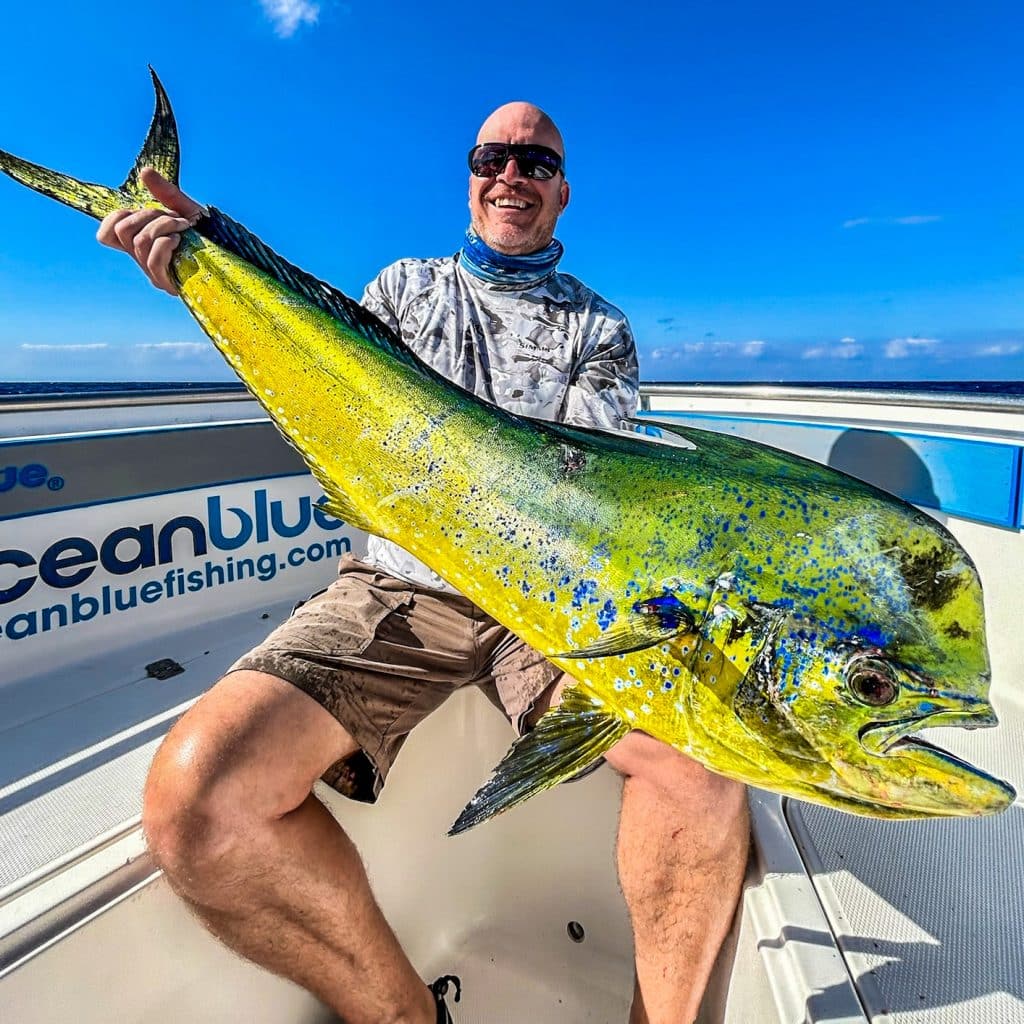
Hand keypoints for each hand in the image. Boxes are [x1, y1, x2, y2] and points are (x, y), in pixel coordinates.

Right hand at [96, 167, 204, 295]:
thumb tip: (145, 172)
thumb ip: (166, 193)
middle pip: (121, 231)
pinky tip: (181, 240)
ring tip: (184, 227)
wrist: (235, 255)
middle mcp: (144, 259)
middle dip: (147, 215)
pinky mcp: (168, 283)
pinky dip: (166, 243)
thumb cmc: (212, 236)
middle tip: (173, 217)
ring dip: (163, 226)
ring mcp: (155, 273)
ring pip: (139, 241)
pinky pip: (152, 260)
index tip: (139, 210)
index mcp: (142, 243)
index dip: (114, 218)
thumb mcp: (187, 209)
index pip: (106, 236)